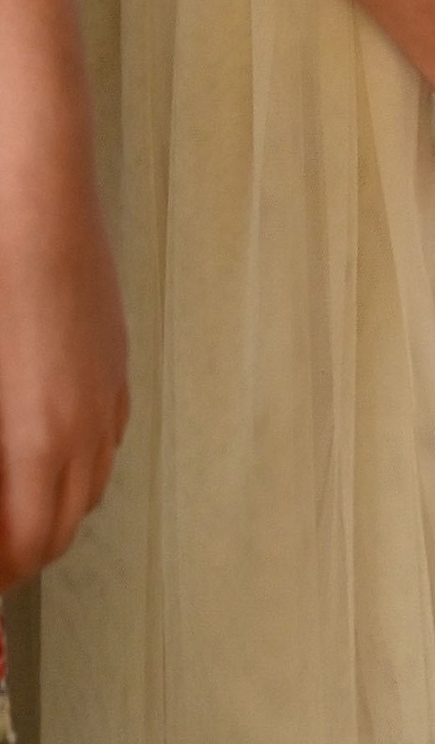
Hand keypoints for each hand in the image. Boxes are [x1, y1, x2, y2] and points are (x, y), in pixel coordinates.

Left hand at [0, 135, 128, 585]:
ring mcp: (108, 390)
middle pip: (57, 533)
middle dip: (15, 552)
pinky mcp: (114, 360)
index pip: (23, 550)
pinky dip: (69, 467)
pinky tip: (31, 446)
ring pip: (86, 490)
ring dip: (43, 511)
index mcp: (40, 441)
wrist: (31, 191)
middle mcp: (88, 426)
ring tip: (1, 503)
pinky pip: (103, 442)